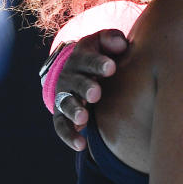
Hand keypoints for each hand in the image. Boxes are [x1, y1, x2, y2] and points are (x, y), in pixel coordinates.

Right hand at [53, 29, 127, 150]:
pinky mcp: (62, 114)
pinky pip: (61, 126)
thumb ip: (112, 39)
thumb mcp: (104, 42)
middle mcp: (70, 76)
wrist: (79, 69)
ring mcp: (64, 96)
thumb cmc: (102, 54)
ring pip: (66, 104)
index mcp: (81, 57)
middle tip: (96, 93)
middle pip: (76, 82)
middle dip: (85, 88)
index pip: (87, 58)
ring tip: (84, 118)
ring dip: (74, 111)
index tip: (111, 68)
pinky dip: (69, 135)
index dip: (98, 63)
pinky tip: (81, 144)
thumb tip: (121, 44)